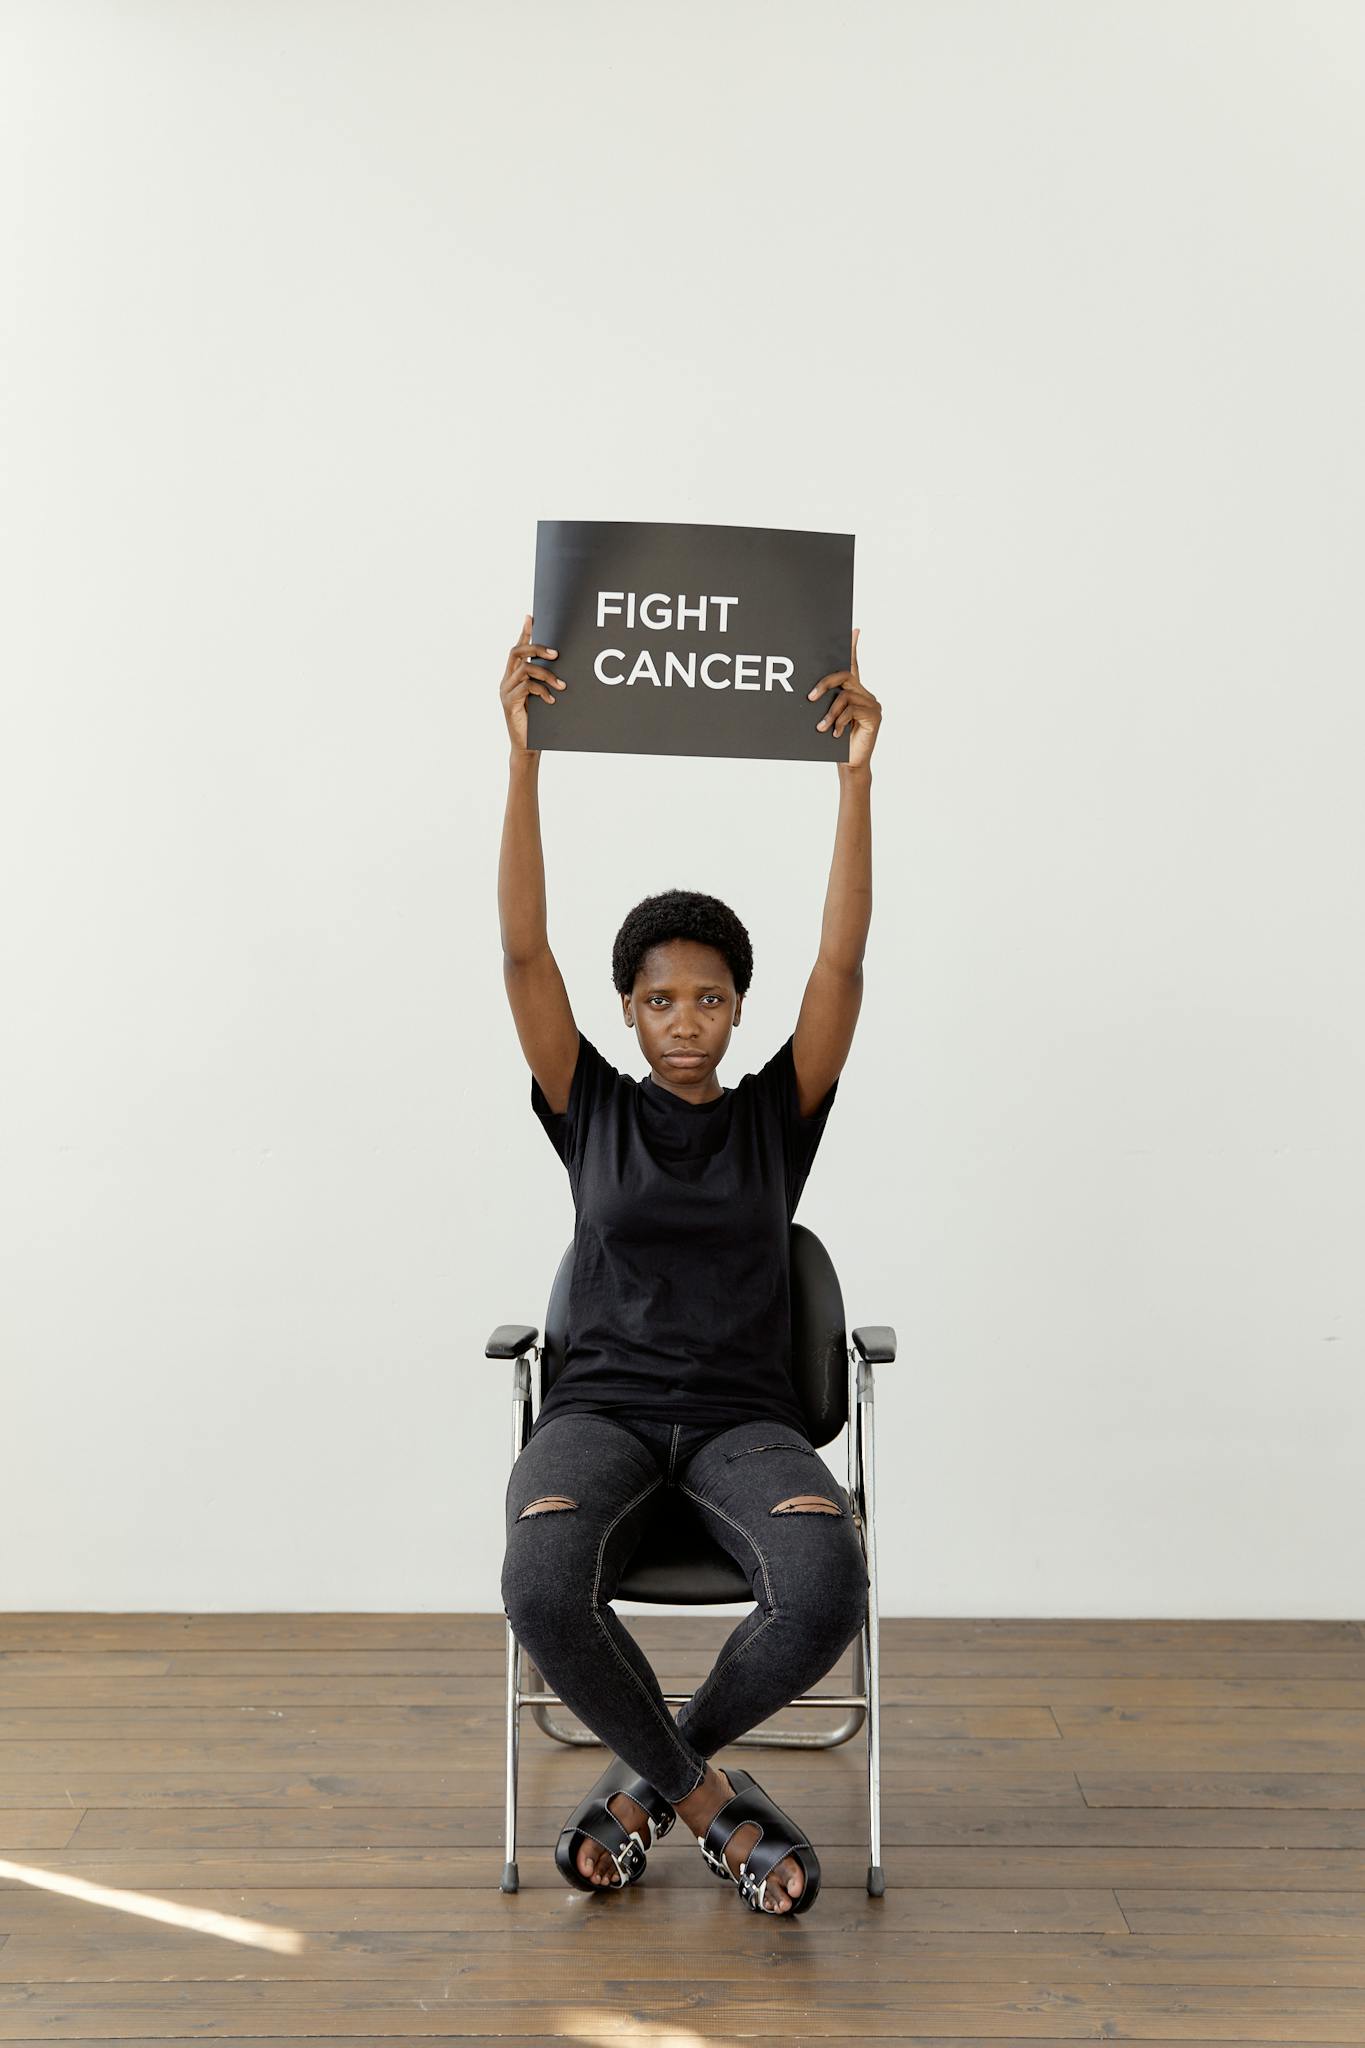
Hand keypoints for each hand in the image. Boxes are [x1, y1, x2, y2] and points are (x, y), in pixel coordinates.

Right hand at [500, 613, 566, 752]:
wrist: (528, 747)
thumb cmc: (538, 722)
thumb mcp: (543, 696)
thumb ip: (544, 681)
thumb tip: (561, 664)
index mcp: (513, 676)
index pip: (518, 649)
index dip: (524, 632)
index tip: (530, 617)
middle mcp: (506, 680)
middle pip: (517, 652)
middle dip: (537, 648)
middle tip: (556, 653)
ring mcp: (506, 691)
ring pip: (525, 669)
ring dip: (546, 674)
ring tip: (561, 686)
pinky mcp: (509, 702)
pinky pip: (526, 687)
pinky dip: (542, 691)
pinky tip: (552, 700)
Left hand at [808, 627, 878, 769]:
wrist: (850, 764)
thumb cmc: (836, 743)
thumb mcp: (828, 718)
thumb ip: (826, 703)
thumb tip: (810, 693)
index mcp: (854, 692)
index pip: (853, 666)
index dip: (853, 648)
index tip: (854, 630)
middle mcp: (865, 694)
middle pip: (845, 675)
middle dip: (825, 683)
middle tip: (811, 696)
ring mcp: (871, 704)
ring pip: (845, 695)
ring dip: (830, 712)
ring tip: (822, 727)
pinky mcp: (874, 715)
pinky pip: (852, 709)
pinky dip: (839, 721)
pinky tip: (835, 733)